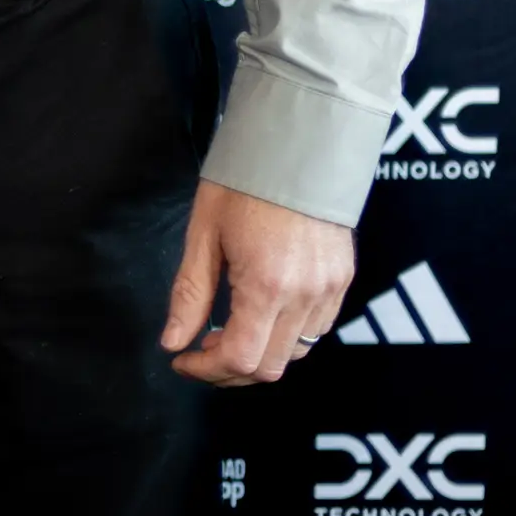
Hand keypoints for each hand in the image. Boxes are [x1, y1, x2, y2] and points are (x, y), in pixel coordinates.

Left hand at [159, 179, 352, 383]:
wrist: (297, 144)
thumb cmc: (244, 182)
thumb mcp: (203, 233)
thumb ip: (190, 294)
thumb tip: (173, 342)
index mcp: (267, 285)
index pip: (239, 357)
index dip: (206, 370)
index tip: (182, 360)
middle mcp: (305, 295)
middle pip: (270, 367)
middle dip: (229, 370)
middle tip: (200, 350)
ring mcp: (329, 290)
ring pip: (296, 353)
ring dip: (260, 355)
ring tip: (227, 331)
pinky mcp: (342, 280)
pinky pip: (317, 329)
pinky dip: (287, 336)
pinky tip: (261, 314)